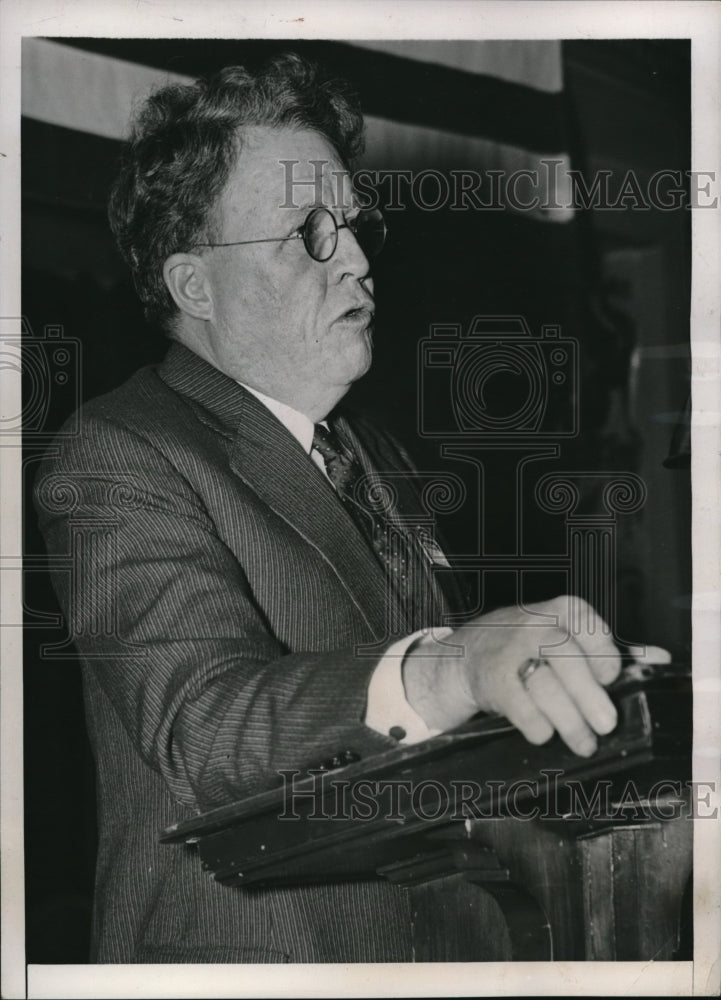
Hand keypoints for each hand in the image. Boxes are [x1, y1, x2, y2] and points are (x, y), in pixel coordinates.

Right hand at [403, 595, 621, 756]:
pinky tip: (545, 733)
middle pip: (567, 660)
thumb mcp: (568, 637)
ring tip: (584, 743)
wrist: (468, 654)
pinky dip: (537, 726)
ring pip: (546, 688)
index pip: (590, 628)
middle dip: (590, 697)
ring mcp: (509, 651)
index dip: (604, 656)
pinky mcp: (492, 680)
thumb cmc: (529, 646)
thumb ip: (610, 649)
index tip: (612, 678)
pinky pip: (521, 708)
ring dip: (569, 722)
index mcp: (562, 610)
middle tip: (606, 725)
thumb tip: (659, 661)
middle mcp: (535, 625)